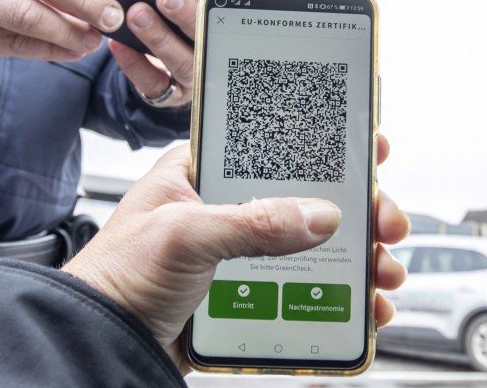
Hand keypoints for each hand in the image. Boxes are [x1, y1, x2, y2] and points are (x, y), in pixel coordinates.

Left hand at [62, 134, 409, 372]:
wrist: (100, 341)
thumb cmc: (117, 275)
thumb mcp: (184, 235)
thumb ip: (251, 223)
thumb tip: (318, 214)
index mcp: (203, 173)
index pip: (274, 144)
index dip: (325, 144)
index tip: (370, 146)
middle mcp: (226, 208)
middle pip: (307, 199)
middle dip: (355, 210)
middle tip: (386, 222)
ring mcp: (239, 253)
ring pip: (313, 247)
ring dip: (356, 257)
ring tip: (383, 271)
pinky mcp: (246, 294)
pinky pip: (302, 291)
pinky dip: (337, 299)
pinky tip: (361, 306)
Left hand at [108, 0, 264, 107]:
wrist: (184, 72)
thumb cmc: (202, 31)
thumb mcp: (222, 15)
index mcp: (233, 43)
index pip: (236, 26)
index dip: (232, 9)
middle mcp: (215, 66)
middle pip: (205, 44)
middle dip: (187, 18)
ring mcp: (191, 84)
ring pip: (177, 63)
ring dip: (157, 38)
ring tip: (137, 14)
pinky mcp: (167, 96)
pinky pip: (151, 83)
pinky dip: (133, 63)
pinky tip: (118, 43)